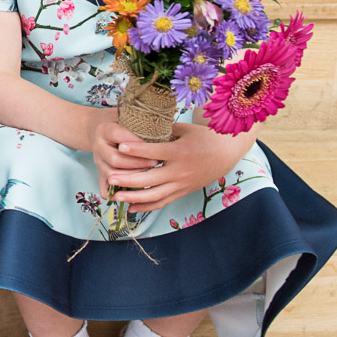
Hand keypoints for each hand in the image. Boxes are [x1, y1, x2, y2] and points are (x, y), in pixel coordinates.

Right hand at [90, 118, 155, 200]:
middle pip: (115, 160)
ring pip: (112, 176)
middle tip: (155, 164)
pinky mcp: (99, 174)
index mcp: (105, 130)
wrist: (100, 129)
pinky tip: (133, 193)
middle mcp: (98, 146)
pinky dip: (117, 194)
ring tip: (149, 176)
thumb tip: (165, 132)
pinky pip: (105, 190)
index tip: (156, 148)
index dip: (140, 146)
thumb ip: (142, 124)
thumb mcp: (130, 118)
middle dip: (137, 164)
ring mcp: (98, 162)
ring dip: (131, 178)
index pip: (122, 139)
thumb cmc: (122, 122)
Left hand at [102, 122, 249, 211]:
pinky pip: (162, 202)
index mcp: (179, 152)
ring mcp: (181, 184)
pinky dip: (146, 207)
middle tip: (110, 177)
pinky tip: (130, 208)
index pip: (155, 152)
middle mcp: (180, 171)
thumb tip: (138, 129)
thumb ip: (162, 131)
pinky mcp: (182, 192)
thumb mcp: (184, 129)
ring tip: (115, 196)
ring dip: (134, 198)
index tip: (119, 146)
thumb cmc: (203, 137)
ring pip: (155, 195)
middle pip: (151, 178)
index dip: (137, 150)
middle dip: (129, 179)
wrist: (225, 154)